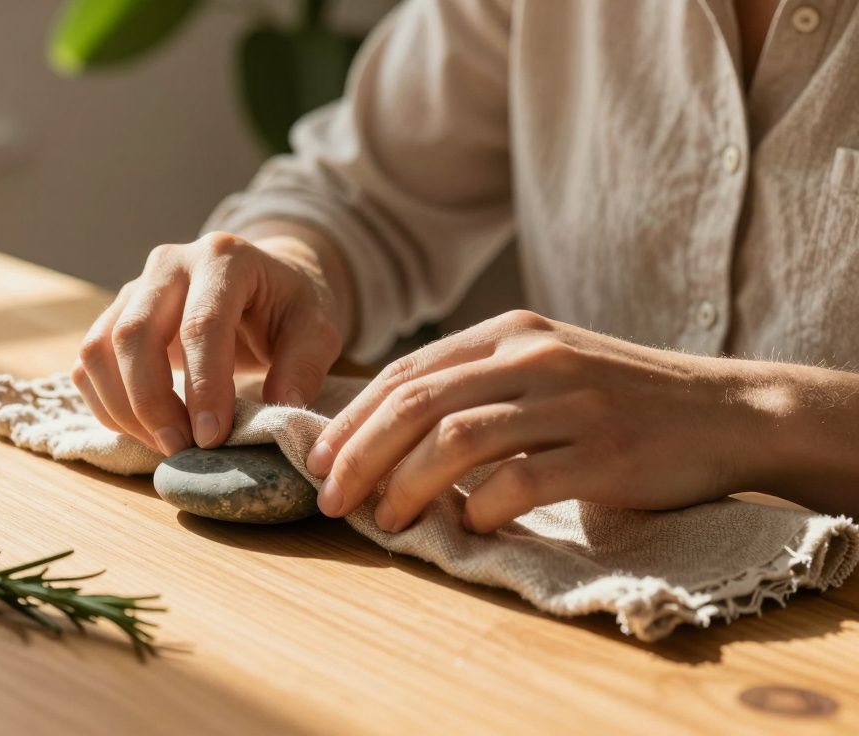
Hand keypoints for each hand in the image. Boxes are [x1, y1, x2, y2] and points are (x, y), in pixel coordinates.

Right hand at [73, 229, 347, 454]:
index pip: (201, 325)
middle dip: (152, 402)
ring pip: (100, 350)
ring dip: (125, 409)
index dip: (204, 387)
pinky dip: (107, 405)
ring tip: (167, 445)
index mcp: (224, 258)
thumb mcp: (317, 328)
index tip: (213, 439)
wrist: (263, 283)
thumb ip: (303, 367)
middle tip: (183, 449)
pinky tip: (143, 431)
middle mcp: (169, 264)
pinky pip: (89, 365)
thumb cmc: (289, 308)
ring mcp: (133, 288)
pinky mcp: (114, 316)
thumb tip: (280, 410)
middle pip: (135, 334)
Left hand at [305, 310, 770, 532]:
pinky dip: (482, 508)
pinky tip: (471, 525)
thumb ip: (476, 384)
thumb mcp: (544, 368)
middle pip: (417, 403)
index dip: (351, 419)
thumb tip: (385, 434)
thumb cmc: (618, 399)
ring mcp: (570, 402)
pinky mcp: (604, 451)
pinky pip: (521, 481)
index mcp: (509, 333)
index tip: (318, 461)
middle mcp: (533, 357)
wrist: (724, 412)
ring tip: (385, 520)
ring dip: (407, 486)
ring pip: (457, 439)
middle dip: (360, 454)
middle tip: (330, 498)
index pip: (405, 374)